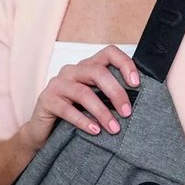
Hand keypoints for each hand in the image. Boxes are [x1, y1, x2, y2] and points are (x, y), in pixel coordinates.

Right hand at [25, 44, 139, 149]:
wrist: (44, 131)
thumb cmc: (75, 114)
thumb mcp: (96, 102)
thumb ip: (112, 96)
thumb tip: (140, 102)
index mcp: (88, 66)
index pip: (109, 53)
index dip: (125, 64)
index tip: (136, 83)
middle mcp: (72, 71)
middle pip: (98, 72)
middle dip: (116, 93)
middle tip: (127, 113)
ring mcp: (58, 84)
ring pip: (83, 92)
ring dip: (102, 111)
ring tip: (114, 128)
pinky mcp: (46, 99)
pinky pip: (66, 109)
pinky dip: (83, 120)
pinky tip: (95, 130)